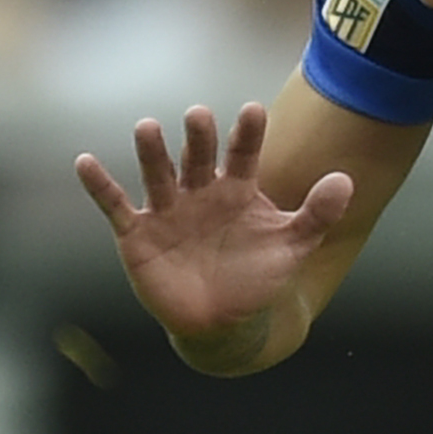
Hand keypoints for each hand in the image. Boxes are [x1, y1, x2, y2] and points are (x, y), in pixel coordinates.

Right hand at [75, 103, 352, 364]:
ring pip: (158, 173)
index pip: (243, 154)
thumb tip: (347, 180)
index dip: (247, 134)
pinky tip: (85, 161)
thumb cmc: (258, 278)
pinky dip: (100, 185)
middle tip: (199, 115)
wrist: (223, 323)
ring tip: (148, 127)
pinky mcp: (137, 233)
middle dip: (198, 138)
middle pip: (198, 157)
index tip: (253, 110)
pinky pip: (116, 205)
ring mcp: (168, 210)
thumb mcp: (293, 246)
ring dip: (151, 152)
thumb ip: (318, 214)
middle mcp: (200, 192)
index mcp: (237, 190)